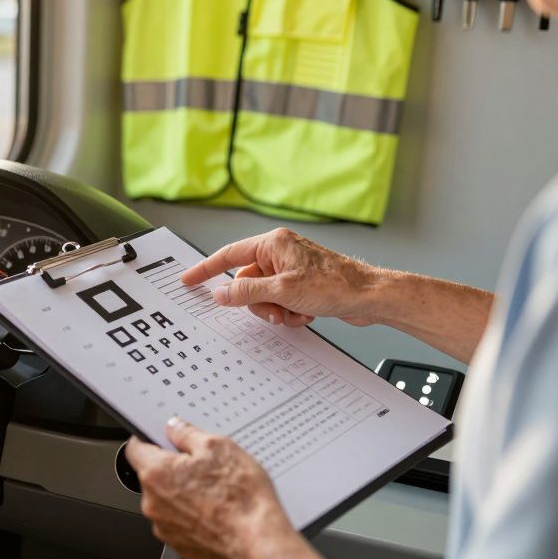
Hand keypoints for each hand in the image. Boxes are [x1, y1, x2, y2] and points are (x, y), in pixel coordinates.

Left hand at [126, 418, 295, 558]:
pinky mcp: (179, 544)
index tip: (163, 438)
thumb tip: (175, 428)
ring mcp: (165, 527)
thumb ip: (187, 434)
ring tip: (214, 491)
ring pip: (166, 500)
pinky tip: (215, 509)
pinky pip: (179, 521)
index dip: (149, 439)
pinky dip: (192, 514)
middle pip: (153, 475)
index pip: (136, 448)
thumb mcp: (218, 447)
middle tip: (202, 465)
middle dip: (173, 468)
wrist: (257, 542)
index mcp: (156, 474)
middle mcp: (153, 503)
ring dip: (182, 492)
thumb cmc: (240, 499)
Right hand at [181, 228, 379, 327]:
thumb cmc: (334, 284)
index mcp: (272, 244)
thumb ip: (246, 292)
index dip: (205, 269)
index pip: (228, 255)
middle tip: (273, 311)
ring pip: (262, 296)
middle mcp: (280, 253)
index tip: (188, 279)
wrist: (369, 297)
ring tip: (293, 313)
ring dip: (274, 310)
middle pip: (246, 282)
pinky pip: (279, 302)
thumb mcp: (282, 291)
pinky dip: (288, 312)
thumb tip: (220, 293)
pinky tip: (305, 314)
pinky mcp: (300, 286)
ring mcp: (290, 270)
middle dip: (257, 302)